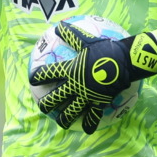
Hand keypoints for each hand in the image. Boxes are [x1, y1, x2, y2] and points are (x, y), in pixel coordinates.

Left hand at [29, 22, 156, 134]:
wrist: (124, 61)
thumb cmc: (106, 49)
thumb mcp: (87, 40)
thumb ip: (71, 35)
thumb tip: (58, 25)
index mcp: (70, 70)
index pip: (49, 74)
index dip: (38, 76)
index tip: (32, 79)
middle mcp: (75, 86)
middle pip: (56, 98)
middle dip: (47, 103)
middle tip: (43, 106)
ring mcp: (86, 96)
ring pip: (71, 111)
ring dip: (64, 118)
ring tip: (60, 123)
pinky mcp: (98, 102)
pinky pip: (93, 116)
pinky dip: (89, 124)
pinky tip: (86, 130)